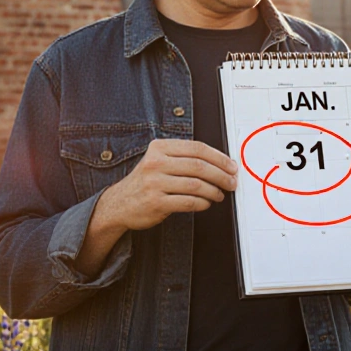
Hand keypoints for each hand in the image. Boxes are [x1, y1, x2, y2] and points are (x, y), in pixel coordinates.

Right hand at [98, 139, 237, 232]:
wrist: (119, 203)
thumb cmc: (145, 181)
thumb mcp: (158, 161)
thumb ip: (183, 158)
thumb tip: (220, 163)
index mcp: (159, 148)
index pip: (197, 148)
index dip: (219, 157)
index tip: (231, 166)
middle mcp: (156, 163)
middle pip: (199, 166)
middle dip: (221, 175)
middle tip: (232, 182)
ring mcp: (155, 183)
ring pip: (196, 185)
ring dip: (214, 191)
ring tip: (220, 194)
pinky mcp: (156, 202)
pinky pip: (188, 202)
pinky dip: (203, 203)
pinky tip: (207, 203)